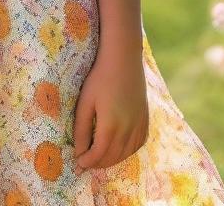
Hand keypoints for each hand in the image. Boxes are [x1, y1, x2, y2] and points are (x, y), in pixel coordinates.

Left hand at [72, 42, 148, 173]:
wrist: (123, 59)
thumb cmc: (100, 78)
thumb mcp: (85, 103)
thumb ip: (82, 130)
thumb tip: (79, 152)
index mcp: (111, 127)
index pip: (98, 155)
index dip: (87, 162)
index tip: (78, 163)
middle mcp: (128, 130)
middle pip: (112, 157)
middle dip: (98, 163)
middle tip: (86, 163)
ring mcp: (139, 125)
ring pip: (126, 154)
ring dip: (112, 160)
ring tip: (99, 157)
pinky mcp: (146, 120)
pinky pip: (138, 144)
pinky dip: (127, 152)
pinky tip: (118, 148)